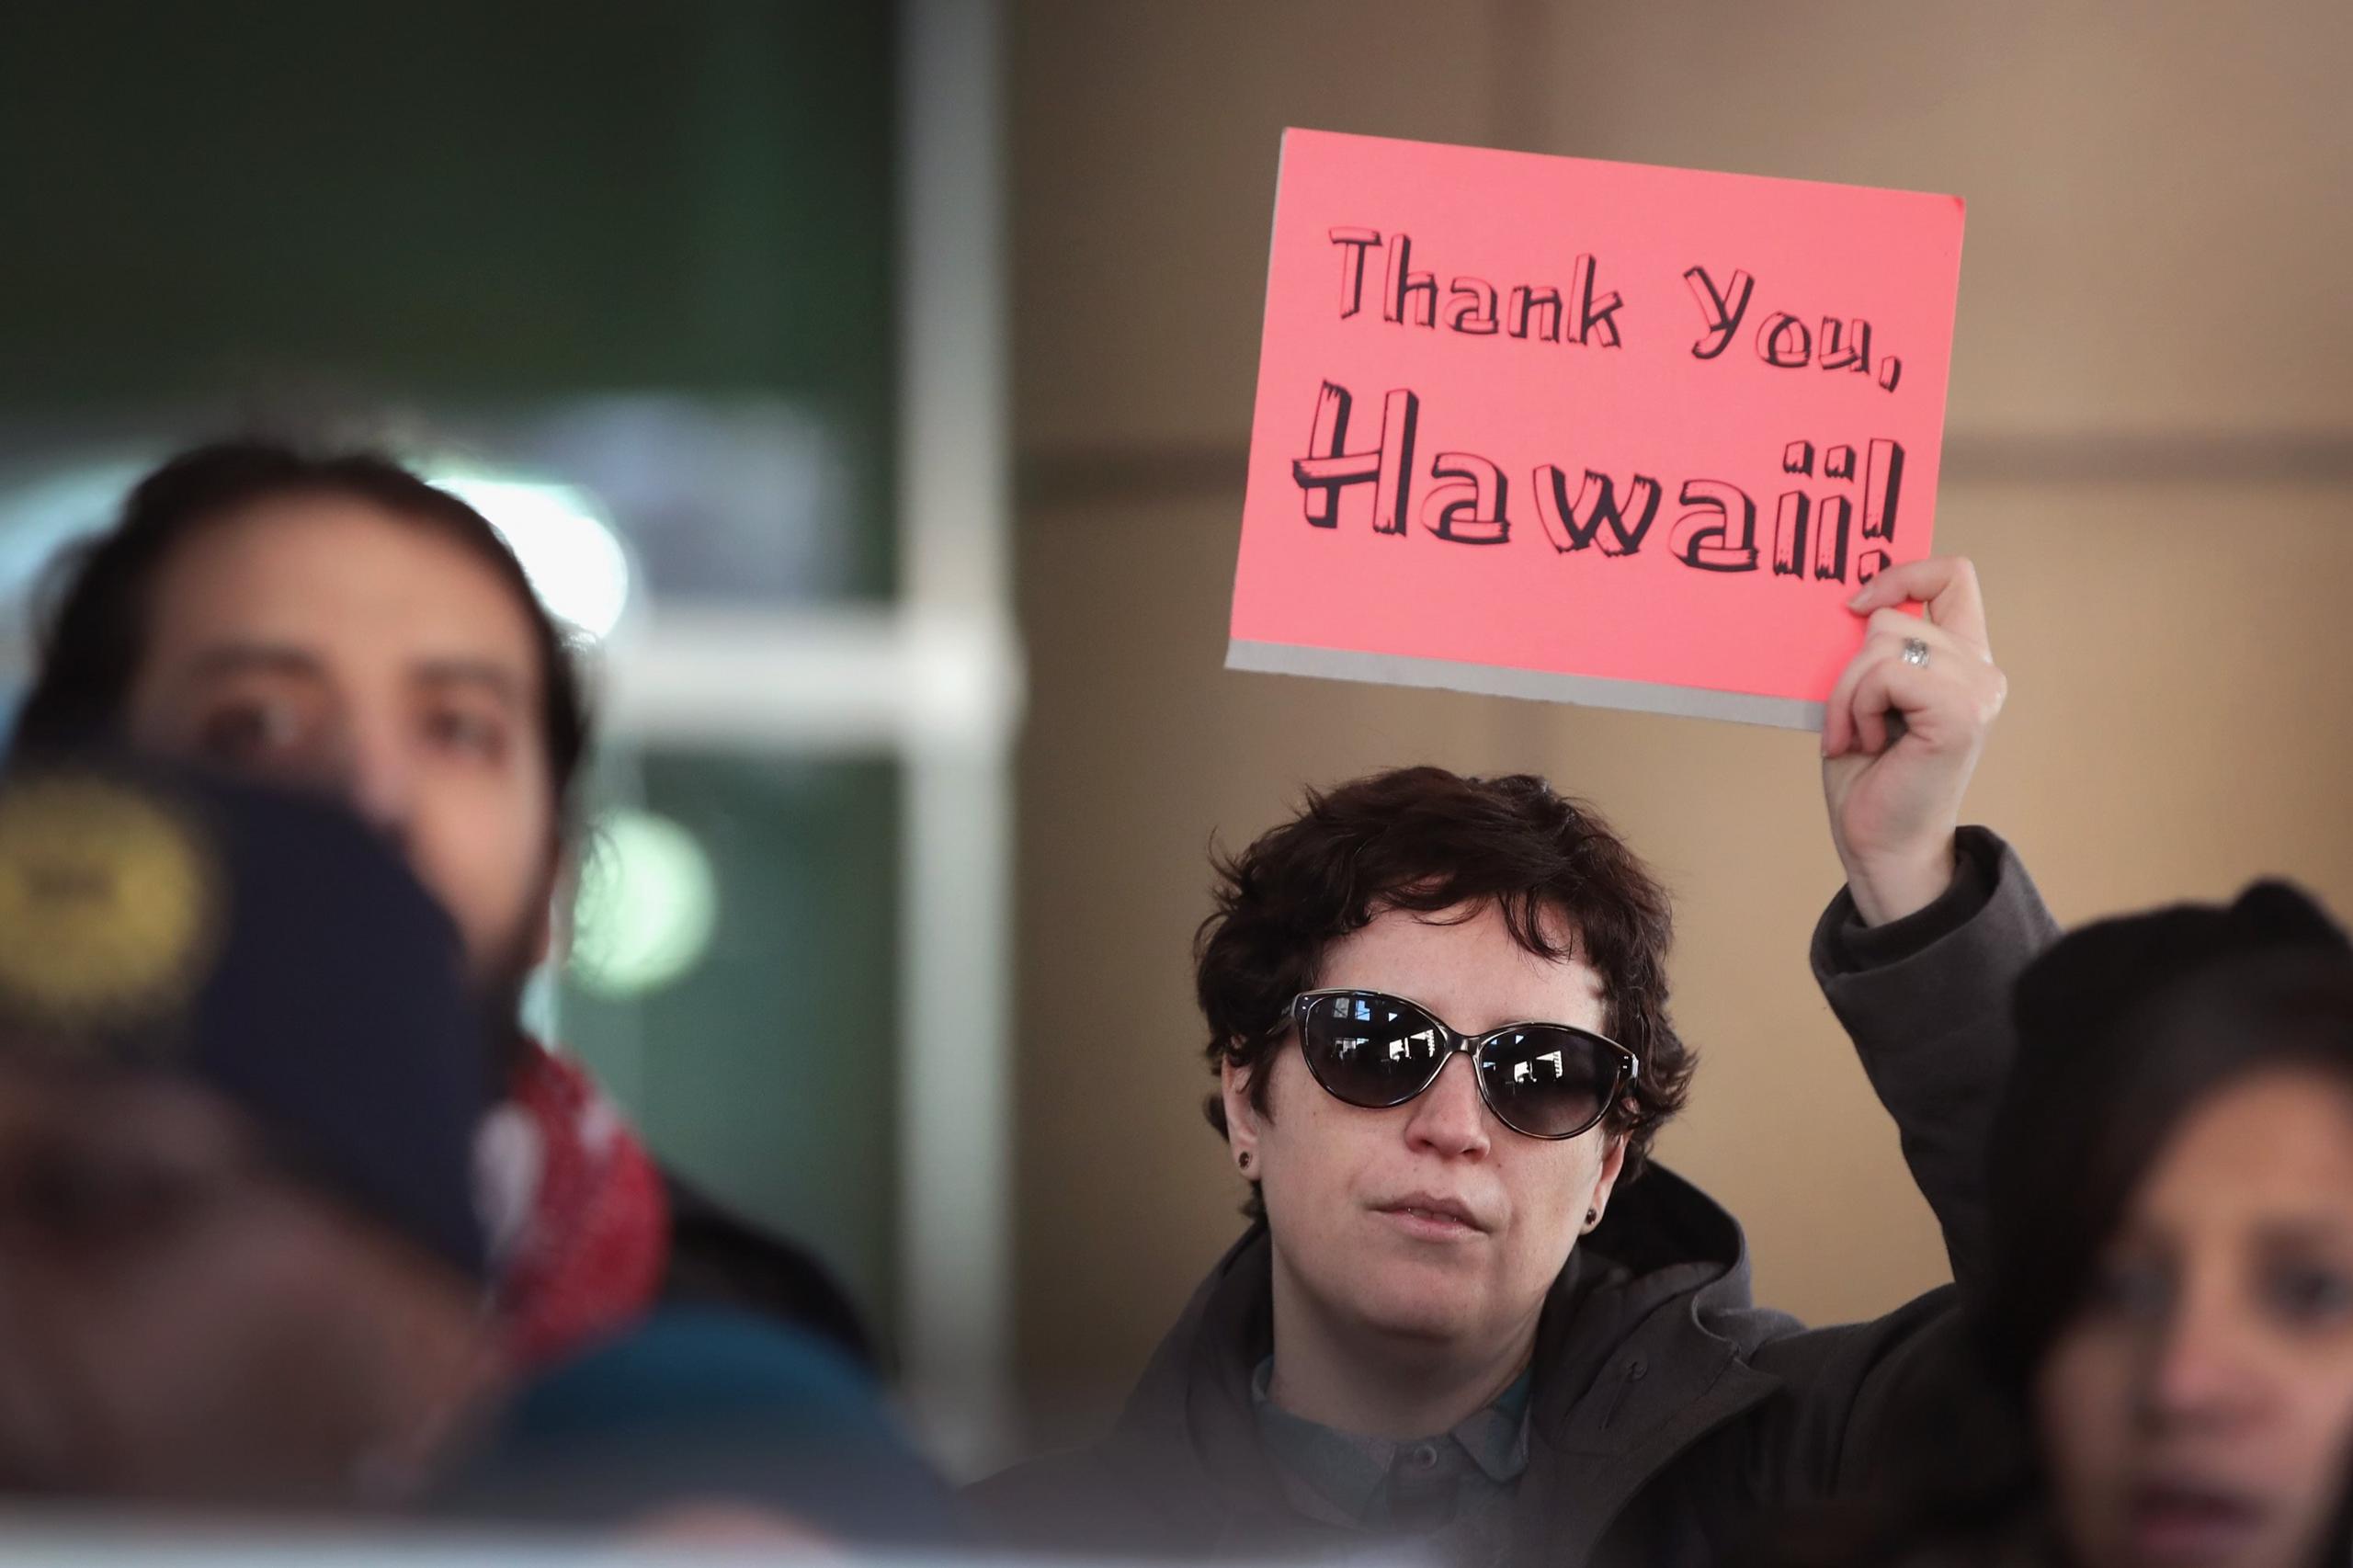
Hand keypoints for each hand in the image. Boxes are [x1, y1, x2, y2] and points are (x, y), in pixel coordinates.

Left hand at [1821, 556, 2007, 924]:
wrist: (1880, 843)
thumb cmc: (1870, 775)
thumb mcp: (1867, 695)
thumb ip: (1876, 649)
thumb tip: (1850, 599)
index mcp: (1963, 659)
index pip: (1953, 574)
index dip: (1903, 573)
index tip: (1855, 605)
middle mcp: (1981, 670)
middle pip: (1894, 616)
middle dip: (1849, 668)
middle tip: (1849, 720)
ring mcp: (1977, 690)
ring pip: (1882, 645)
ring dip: (1848, 694)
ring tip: (1858, 736)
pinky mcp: (1960, 712)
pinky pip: (1885, 674)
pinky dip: (1857, 707)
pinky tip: (1869, 744)